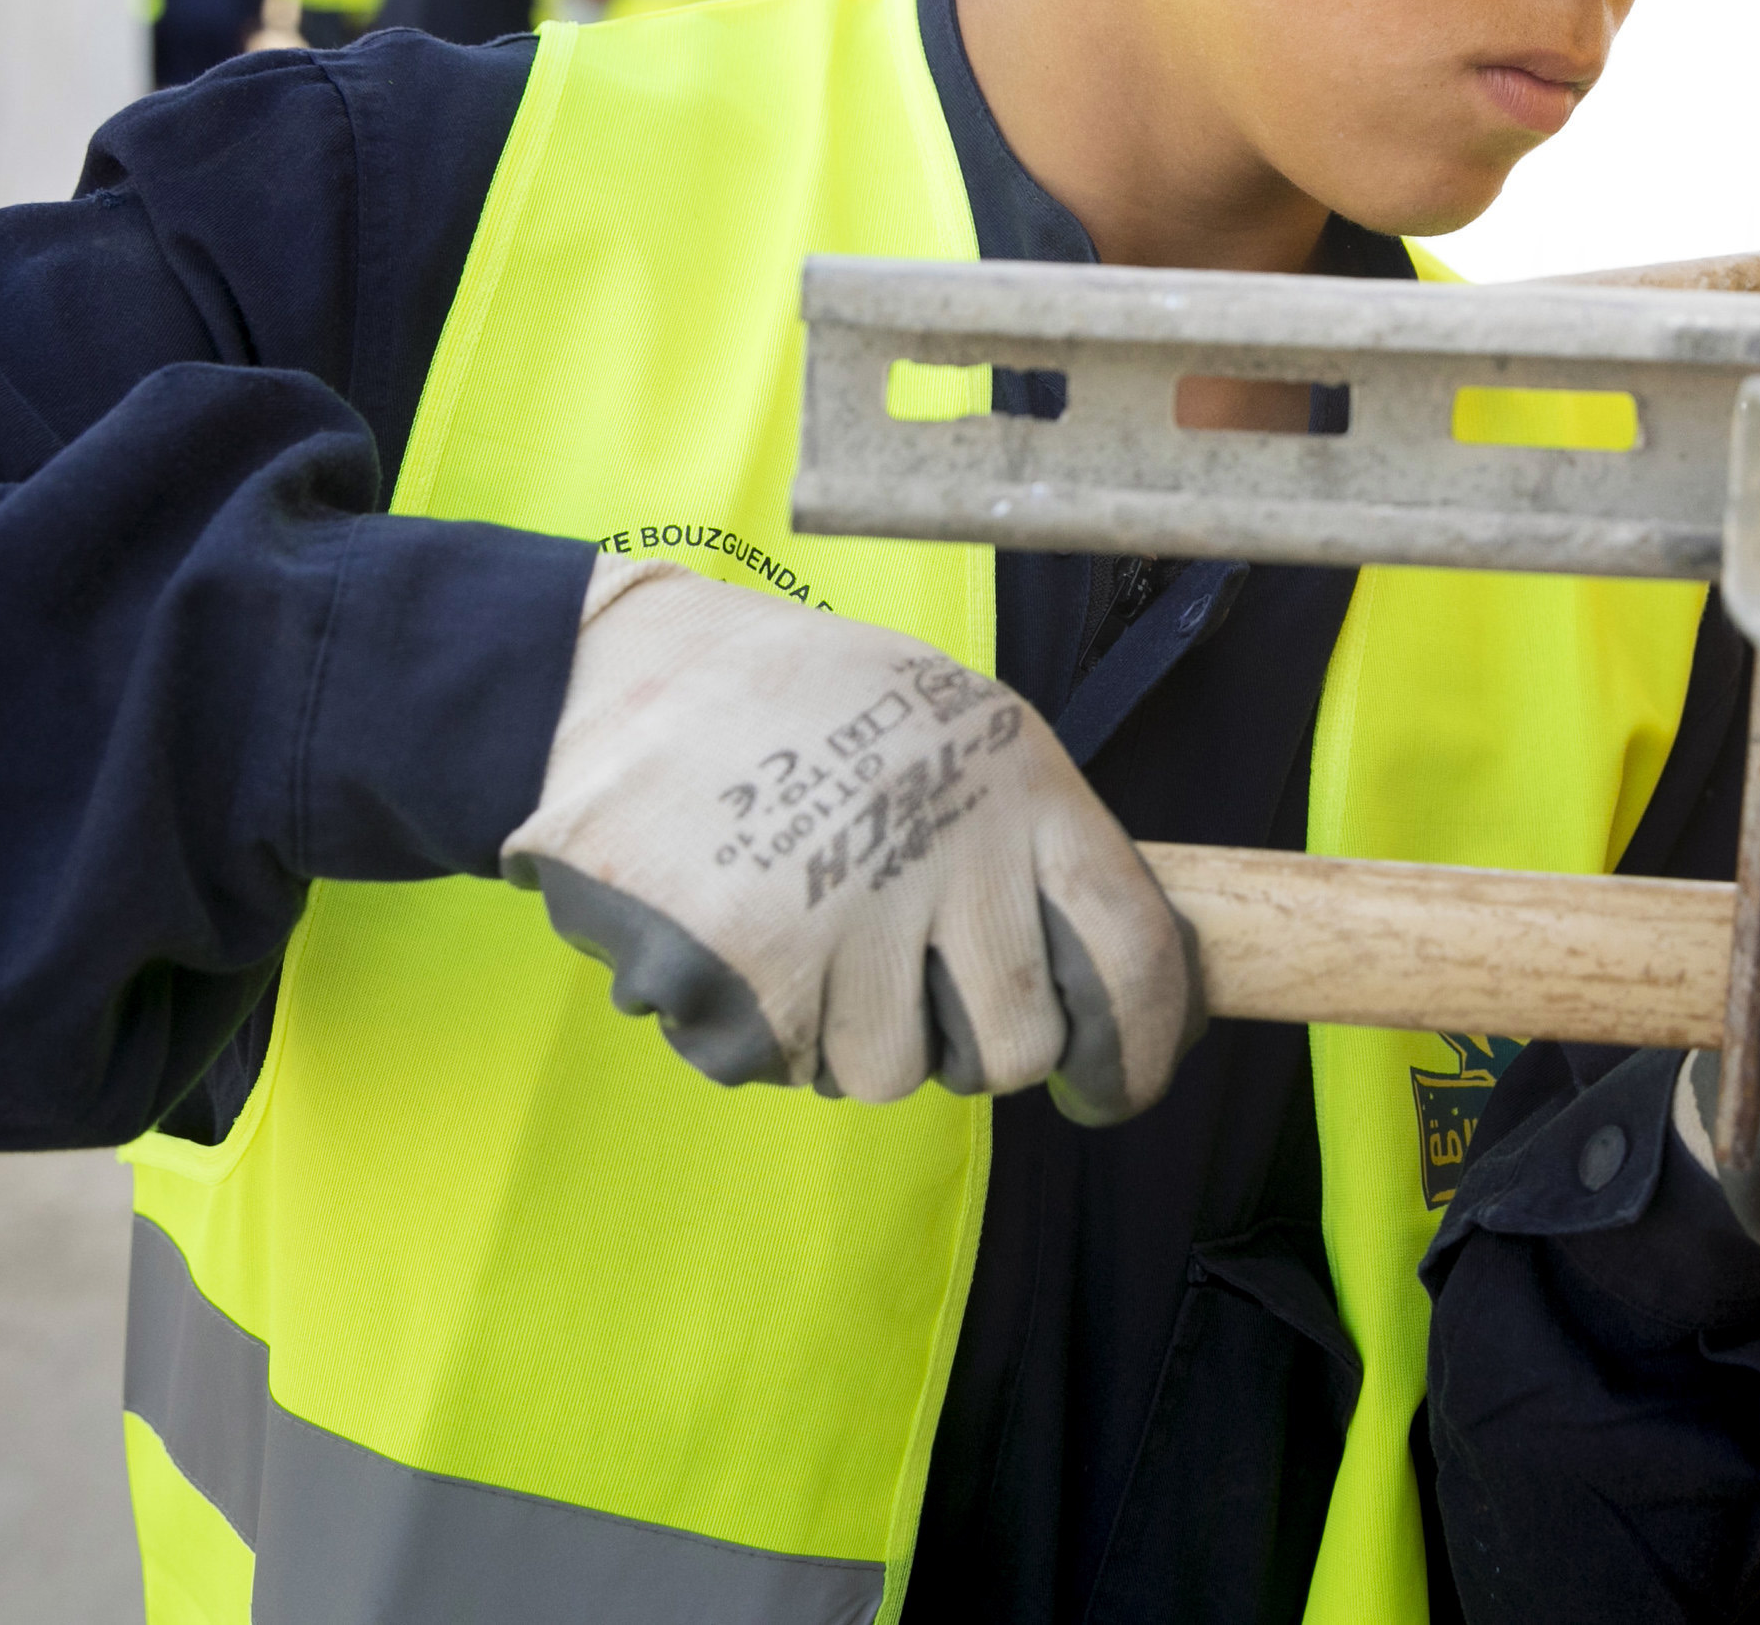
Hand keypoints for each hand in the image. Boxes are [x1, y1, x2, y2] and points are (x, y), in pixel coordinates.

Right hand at [500, 556, 1203, 1120]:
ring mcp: (851, 916)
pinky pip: (785, 1066)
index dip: (1139, 1047)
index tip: (1110, 1089)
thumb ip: (1026, 842)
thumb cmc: (798, 702)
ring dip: (844, 1031)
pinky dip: (755, 1023)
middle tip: (905, 985)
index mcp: (1020, 778)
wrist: (621, 670)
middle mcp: (952, 847)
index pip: (1136, 953)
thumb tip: (1105, 980)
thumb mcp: (951, 724)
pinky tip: (729, 928)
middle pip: (1017, 1046)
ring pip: (892, 1072)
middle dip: (969, 1046)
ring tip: (796, 924)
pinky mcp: (750, 975)